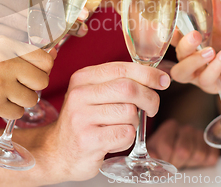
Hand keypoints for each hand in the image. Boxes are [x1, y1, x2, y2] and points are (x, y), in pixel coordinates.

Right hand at [0, 36, 54, 119]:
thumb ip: (17, 51)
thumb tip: (52, 55)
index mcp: (4, 42)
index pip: (45, 58)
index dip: (42, 68)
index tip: (32, 72)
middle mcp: (5, 60)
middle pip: (42, 79)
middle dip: (33, 86)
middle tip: (18, 86)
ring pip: (32, 98)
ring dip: (21, 100)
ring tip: (3, 95)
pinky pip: (17, 113)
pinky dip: (9, 112)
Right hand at [44, 62, 170, 181]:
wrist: (58, 151)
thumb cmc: (84, 121)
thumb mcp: (93, 94)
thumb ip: (118, 82)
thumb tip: (157, 76)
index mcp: (83, 78)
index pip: (122, 68)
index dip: (148, 74)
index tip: (163, 80)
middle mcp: (79, 94)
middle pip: (129, 88)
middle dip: (149, 98)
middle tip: (152, 108)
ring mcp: (81, 117)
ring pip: (129, 113)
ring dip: (135, 123)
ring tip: (121, 127)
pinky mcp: (88, 140)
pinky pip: (125, 134)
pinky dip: (127, 139)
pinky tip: (113, 140)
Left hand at [147, 119, 218, 168]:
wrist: (178, 147)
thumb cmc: (163, 149)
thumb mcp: (153, 149)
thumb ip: (150, 153)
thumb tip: (152, 156)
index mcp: (170, 126)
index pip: (168, 147)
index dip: (166, 159)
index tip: (164, 161)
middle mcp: (186, 128)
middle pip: (184, 151)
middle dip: (178, 162)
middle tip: (175, 163)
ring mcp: (200, 135)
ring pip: (198, 155)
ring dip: (190, 163)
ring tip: (184, 161)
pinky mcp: (211, 144)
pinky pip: (211, 158)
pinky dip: (203, 164)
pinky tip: (194, 160)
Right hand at [170, 0, 220, 93]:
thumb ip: (218, 14)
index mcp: (189, 41)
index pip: (171, 37)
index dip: (168, 32)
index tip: (173, 24)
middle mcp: (189, 58)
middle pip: (177, 55)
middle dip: (184, 45)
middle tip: (196, 35)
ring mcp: (198, 73)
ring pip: (182, 73)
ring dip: (193, 61)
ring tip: (210, 51)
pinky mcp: (211, 85)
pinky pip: (205, 79)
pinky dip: (214, 68)